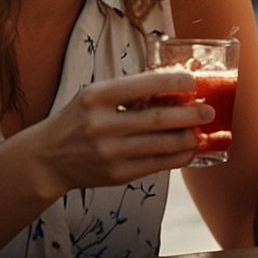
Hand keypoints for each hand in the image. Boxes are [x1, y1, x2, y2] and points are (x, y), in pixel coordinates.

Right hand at [12, 69, 207, 199]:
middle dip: (190, 115)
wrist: (47, 159)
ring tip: (203, 131)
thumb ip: (130, 91)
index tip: (193, 82)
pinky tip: (190, 150)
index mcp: (96, 98)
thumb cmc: (79, 120)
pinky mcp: (116, 175)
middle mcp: (101, 125)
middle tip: (209, 111)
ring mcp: (109, 153)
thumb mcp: (95, 96)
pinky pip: (156, 165)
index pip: (142, 86)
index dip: (172, 82)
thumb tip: (177, 83)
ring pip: (161, 145)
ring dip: (188, 138)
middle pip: (157, 119)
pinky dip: (178, 157)